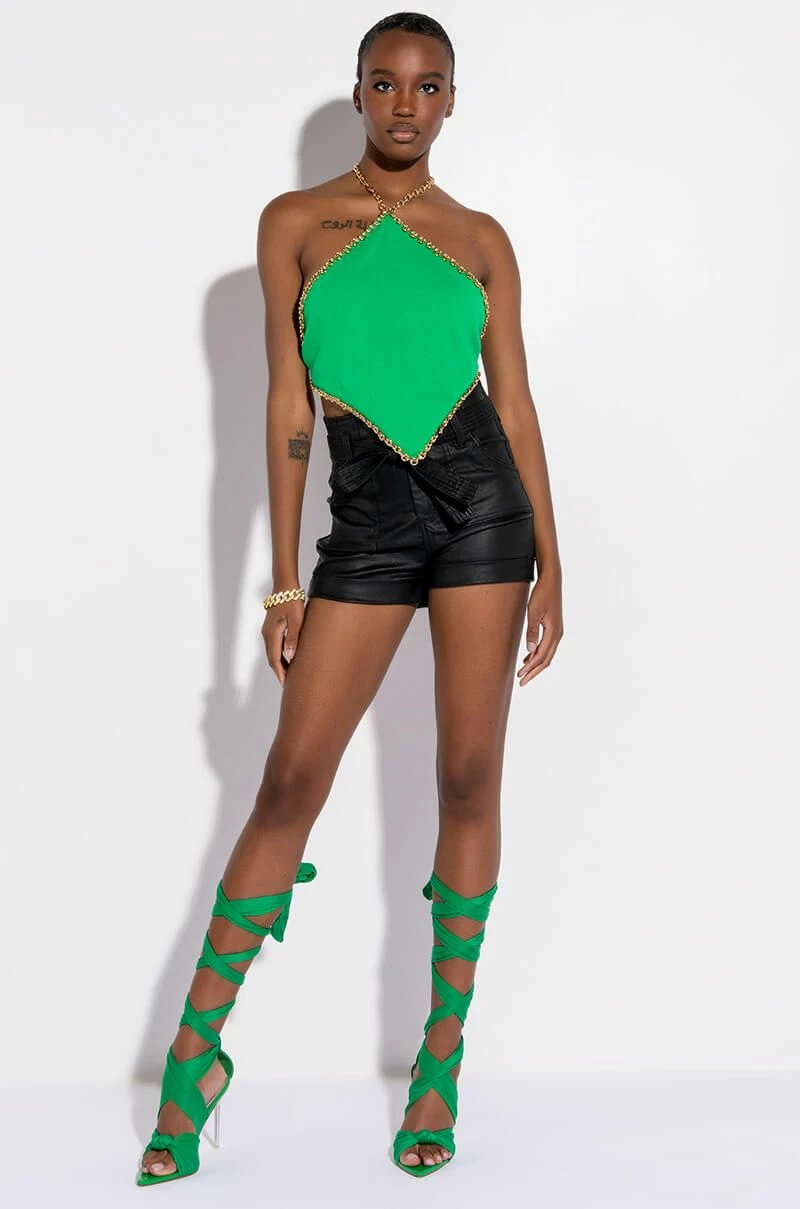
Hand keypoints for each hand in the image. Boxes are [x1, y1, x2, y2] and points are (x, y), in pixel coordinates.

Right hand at [261, 592, 306, 685]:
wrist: (284, 586)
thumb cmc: (292, 601)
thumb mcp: (297, 620)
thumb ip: (293, 638)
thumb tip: (290, 656)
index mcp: (272, 634)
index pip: (275, 659)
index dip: (280, 673)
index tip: (286, 684)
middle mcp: (267, 634)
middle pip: (272, 658)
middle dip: (279, 671)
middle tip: (289, 683)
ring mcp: (267, 630)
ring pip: (272, 652)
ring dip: (279, 663)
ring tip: (290, 673)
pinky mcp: (271, 627)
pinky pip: (273, 645)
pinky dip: (279, 654)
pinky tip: (288, 657)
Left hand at [517, 570, 563, 685]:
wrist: (551, 581)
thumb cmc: (541, 594)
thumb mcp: (533, 612)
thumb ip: (532, 631)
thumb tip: (530, 650)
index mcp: (553, 632)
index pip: (541, 657)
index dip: (531, 669)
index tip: (520, 677)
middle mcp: (557, 634)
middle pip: (546, 659)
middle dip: (533, 672)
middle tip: (521, 681)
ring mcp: (557, 632)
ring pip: (547, 654)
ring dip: (535, 664)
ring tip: (522, 672)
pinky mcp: (553, 628)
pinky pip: (546, 646)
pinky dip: (537, 654)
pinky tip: (528, 657)